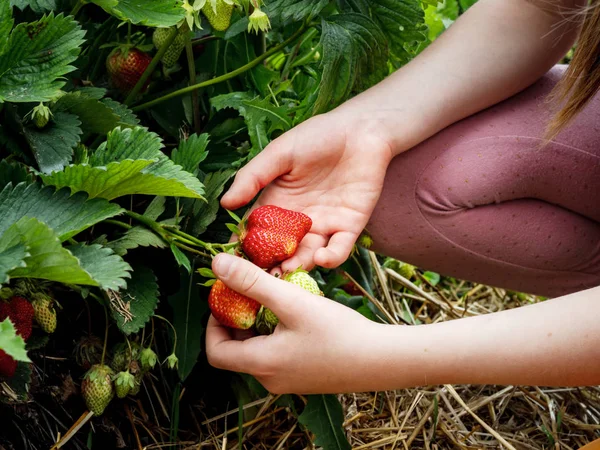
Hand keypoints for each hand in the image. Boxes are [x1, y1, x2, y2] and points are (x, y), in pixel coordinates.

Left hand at [205, 253, 388, 393]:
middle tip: (250, 293)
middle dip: (237, 320)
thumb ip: (252, 281)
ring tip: (274, 298)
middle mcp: (269, 379)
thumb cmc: (337, 331)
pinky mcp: (304, 377)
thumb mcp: (292, 300)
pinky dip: (275, 333)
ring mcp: (288, 381)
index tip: (227, 297)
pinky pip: (277, 355)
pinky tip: (295, 314)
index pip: (215, 351)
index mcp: (261, 365)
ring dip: (258, 324)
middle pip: (236, 351)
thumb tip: (217, 264)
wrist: (381, 360)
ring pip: (258, 351)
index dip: (213, 322)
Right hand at [221, 111, 393, 270]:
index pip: (256, 232)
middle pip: (280, 250)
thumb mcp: (279, 154)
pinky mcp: (350, 226)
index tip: (229, 263)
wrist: (361, 130)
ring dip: (297, 266)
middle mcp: (299, 220)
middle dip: (270, 265)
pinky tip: (320, 258)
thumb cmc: (317, 136)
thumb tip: (224, 204)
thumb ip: (253, 178)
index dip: (244, 248)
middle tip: (258, 278)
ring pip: (308, 254)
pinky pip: (340, 249)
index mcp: (278, 203)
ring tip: (285, 273)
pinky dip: (331, 258)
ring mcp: (324, 225)